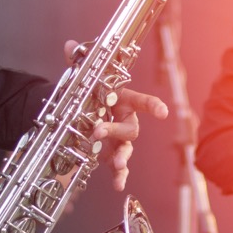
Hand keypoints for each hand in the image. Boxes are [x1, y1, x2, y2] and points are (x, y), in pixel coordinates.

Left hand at [63, 40, 168, 190]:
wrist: (83, 112)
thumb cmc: (90, 95)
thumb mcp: (83, 79)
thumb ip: (79, 62)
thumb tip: (70, 46)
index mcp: (122, 100)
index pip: (141, 101)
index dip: (152, 106)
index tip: (162, 113)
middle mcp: (126, 120)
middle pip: (130, 129)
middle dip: (115, 131)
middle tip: (98, 131)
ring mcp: (119, 140)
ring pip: (127, 149)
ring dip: (123, 158)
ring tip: (119, 166)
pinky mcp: (111, 154)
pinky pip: (118, 167)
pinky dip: (119, 176)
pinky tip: (118, 186)